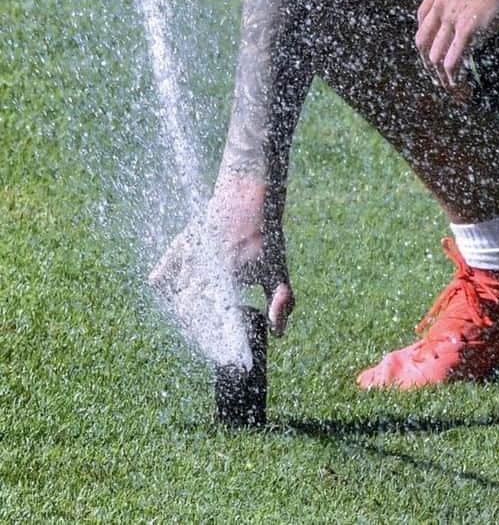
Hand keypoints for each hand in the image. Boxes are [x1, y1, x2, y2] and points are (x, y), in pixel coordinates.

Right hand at [149, 176, 294, 337]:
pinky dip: (165, 293)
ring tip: (200, 324)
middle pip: (191, 313)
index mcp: (229, 274)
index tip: (229, 357)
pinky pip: (160, 278)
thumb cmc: (265, 236)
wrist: (249, 197)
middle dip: (202, 331)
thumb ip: (282, 302)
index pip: (217, 319)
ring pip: (177, 298)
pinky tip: (177, 300)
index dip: (220, 341)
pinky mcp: (178, 247)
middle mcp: (204, 266)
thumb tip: (278, 335)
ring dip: (187, 315)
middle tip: (213, 340)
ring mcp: (188, 256)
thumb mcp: (279, 268)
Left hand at [415, 0, 498, 93]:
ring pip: (435, 56)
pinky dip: (454, 80)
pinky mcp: (468, 27)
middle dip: (430, 64)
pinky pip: (453, 61)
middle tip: (442, 79)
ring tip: (455, 91)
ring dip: (442, 78)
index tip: (438, 54)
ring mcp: (453, 15)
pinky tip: (462, 88)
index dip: (428, 41)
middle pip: (424, 41)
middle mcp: (441, 2)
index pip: (422, 21)